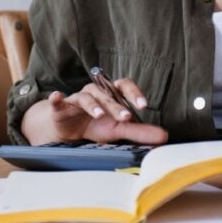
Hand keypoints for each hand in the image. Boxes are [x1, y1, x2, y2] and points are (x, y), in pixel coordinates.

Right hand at [23, 79, 168, 145]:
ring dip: (93, 105)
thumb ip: (140, 131)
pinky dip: (56, 99)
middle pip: (107, 94)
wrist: (70, 130)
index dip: (134, 92)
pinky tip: (57, 97)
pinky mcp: (61, 107)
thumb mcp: (119, 129)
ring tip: (99, 115)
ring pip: (86, 97)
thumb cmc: (97, 125)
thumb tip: (165, 136)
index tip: (143, 105)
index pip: (124, 85)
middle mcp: (95, 92)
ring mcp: (77, 98)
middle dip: (116, 105)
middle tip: (126, 117)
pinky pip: (57, 100)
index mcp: (111, 93)